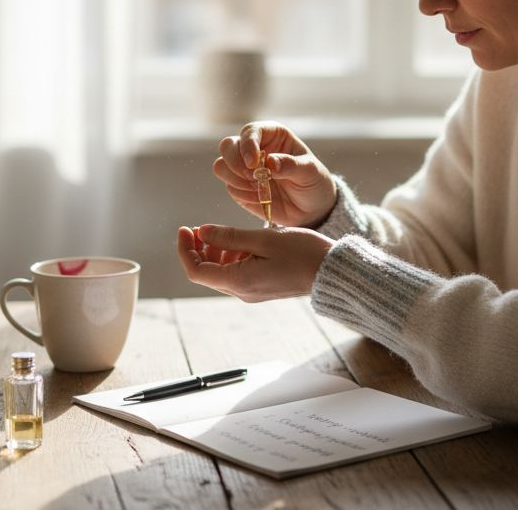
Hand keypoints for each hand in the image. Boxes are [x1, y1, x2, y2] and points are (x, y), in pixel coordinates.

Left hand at [176, 224, 334, 301]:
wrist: (332, 271)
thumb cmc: (303, 253)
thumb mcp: (264, 239)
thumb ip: (230, 236)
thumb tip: (201, 232)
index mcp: (239, 281)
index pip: (196, 270)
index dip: (185, 249)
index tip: (185, 228)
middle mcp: (242, 291)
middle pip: (206, 272)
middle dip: (198, 249)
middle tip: (199, 226)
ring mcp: (251, 291)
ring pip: (220, 271)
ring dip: (214, 251)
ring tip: (221, 231)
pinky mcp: (261, 286)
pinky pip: (236, 272)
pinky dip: (231, 255)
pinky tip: (240, 240)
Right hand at [213, 121, 336, 227]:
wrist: (312, 209)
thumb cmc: (314, 182)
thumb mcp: (309, 172)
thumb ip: (290, 165)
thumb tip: (270, 162)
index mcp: (272, 135)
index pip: (250, 131)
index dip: (248, 145)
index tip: (253, 163)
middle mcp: (254, 148)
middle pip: (227, 145)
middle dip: (235, 163)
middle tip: (253, 177)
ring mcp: (244, 168)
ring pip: (221, 166)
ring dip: (235, 179)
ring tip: (258, 188)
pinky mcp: (240, 187)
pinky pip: (229, 187)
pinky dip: (242, 194)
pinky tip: (259, 198)